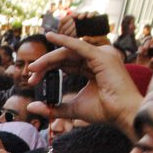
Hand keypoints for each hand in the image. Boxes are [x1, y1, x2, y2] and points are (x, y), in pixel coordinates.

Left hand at [26, 32, 142, 138]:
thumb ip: (53, 107)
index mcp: (92, 68)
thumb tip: (30, 107)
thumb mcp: (73, 108)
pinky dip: (64, 41)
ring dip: (49, 58)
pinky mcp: (102, 55)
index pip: (66, 63)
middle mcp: (97, 58)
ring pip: (68, 52)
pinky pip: (78, 46)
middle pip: (65, 57)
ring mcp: (101, 55)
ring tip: (33, 68)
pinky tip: (50, 37)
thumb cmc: (105, 111)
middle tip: (30, 74)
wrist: (122, 115)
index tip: (32, 81)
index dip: (48, 69)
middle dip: (45, 65)